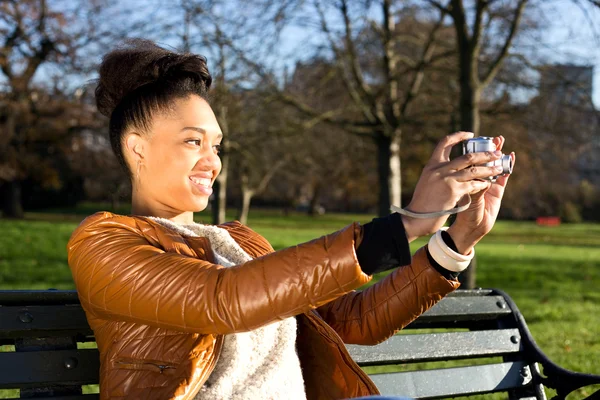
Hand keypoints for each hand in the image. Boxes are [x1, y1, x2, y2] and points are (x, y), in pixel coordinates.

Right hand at [402, 131, 506, 241]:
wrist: (416, 217)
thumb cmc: (423, 202)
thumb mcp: (427, 180)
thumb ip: (439, 172)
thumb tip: (454, 165)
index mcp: (432, 165)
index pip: (444, 143)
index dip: (458, 136)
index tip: (470, 135)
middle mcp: (439, 169)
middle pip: (467, 156)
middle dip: (485, 154)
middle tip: (496, 153)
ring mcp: (447, 180)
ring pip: (474, 170)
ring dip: (489, 169)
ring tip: (499, 168)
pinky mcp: (454, 191)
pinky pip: (473, 185)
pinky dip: (482, 184)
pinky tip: (487, 184)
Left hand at [447, 135, 515, 253]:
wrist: (469, 227)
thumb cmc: (461, 212)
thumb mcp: (461, 196)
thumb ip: (469, 186)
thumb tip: (470, 175)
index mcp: (464, 178)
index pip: (469, 160)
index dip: (473, 149)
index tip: (473, 137)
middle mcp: (475, 178)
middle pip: (483, 160)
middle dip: (488, 149)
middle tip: (494, 138)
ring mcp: (487, 183)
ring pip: (494, 166)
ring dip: (499, 154)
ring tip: (502, 143)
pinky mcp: (497, 190)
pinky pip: (504, 176)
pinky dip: (508, 167)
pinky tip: (511, 158)